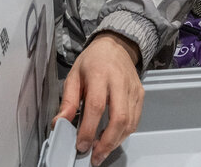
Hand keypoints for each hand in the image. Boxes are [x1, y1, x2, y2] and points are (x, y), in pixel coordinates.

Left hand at [53, 32, 143, 165]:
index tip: (81, 145)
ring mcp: (133, 89)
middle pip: (119, 117)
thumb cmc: (92, 61)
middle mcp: (120, 82)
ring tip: (101, 150)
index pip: (96, 106)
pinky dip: (124, 133)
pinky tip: (112, 138)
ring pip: (130, 122)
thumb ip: (67, 100)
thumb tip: (59, 123)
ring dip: (116, 141)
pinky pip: (135, 119)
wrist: (116, 45)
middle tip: (94, 156)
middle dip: (107, 142)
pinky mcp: (140, 94)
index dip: (89, 129)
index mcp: (99, 74)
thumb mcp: (74, 75)